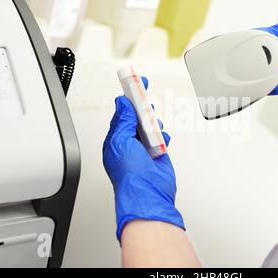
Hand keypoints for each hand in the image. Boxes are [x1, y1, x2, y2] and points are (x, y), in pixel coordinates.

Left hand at [103, 78, 183, 239]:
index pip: (122, 113)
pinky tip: (160, 139)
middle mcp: (129, 144)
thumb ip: (123, 121)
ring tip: (152, 125)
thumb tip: (122, 103)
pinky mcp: (157, 154)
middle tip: (145, 95)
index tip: (133, 84)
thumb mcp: (121, 141)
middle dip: (141, 107)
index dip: (128, 98)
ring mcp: (143, 149)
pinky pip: (160, 138)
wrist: (148, 193)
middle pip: (136, 117)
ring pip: (150, 126)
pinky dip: (162, 136)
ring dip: (152, 122)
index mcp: (115, 140)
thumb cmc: (129, 174)